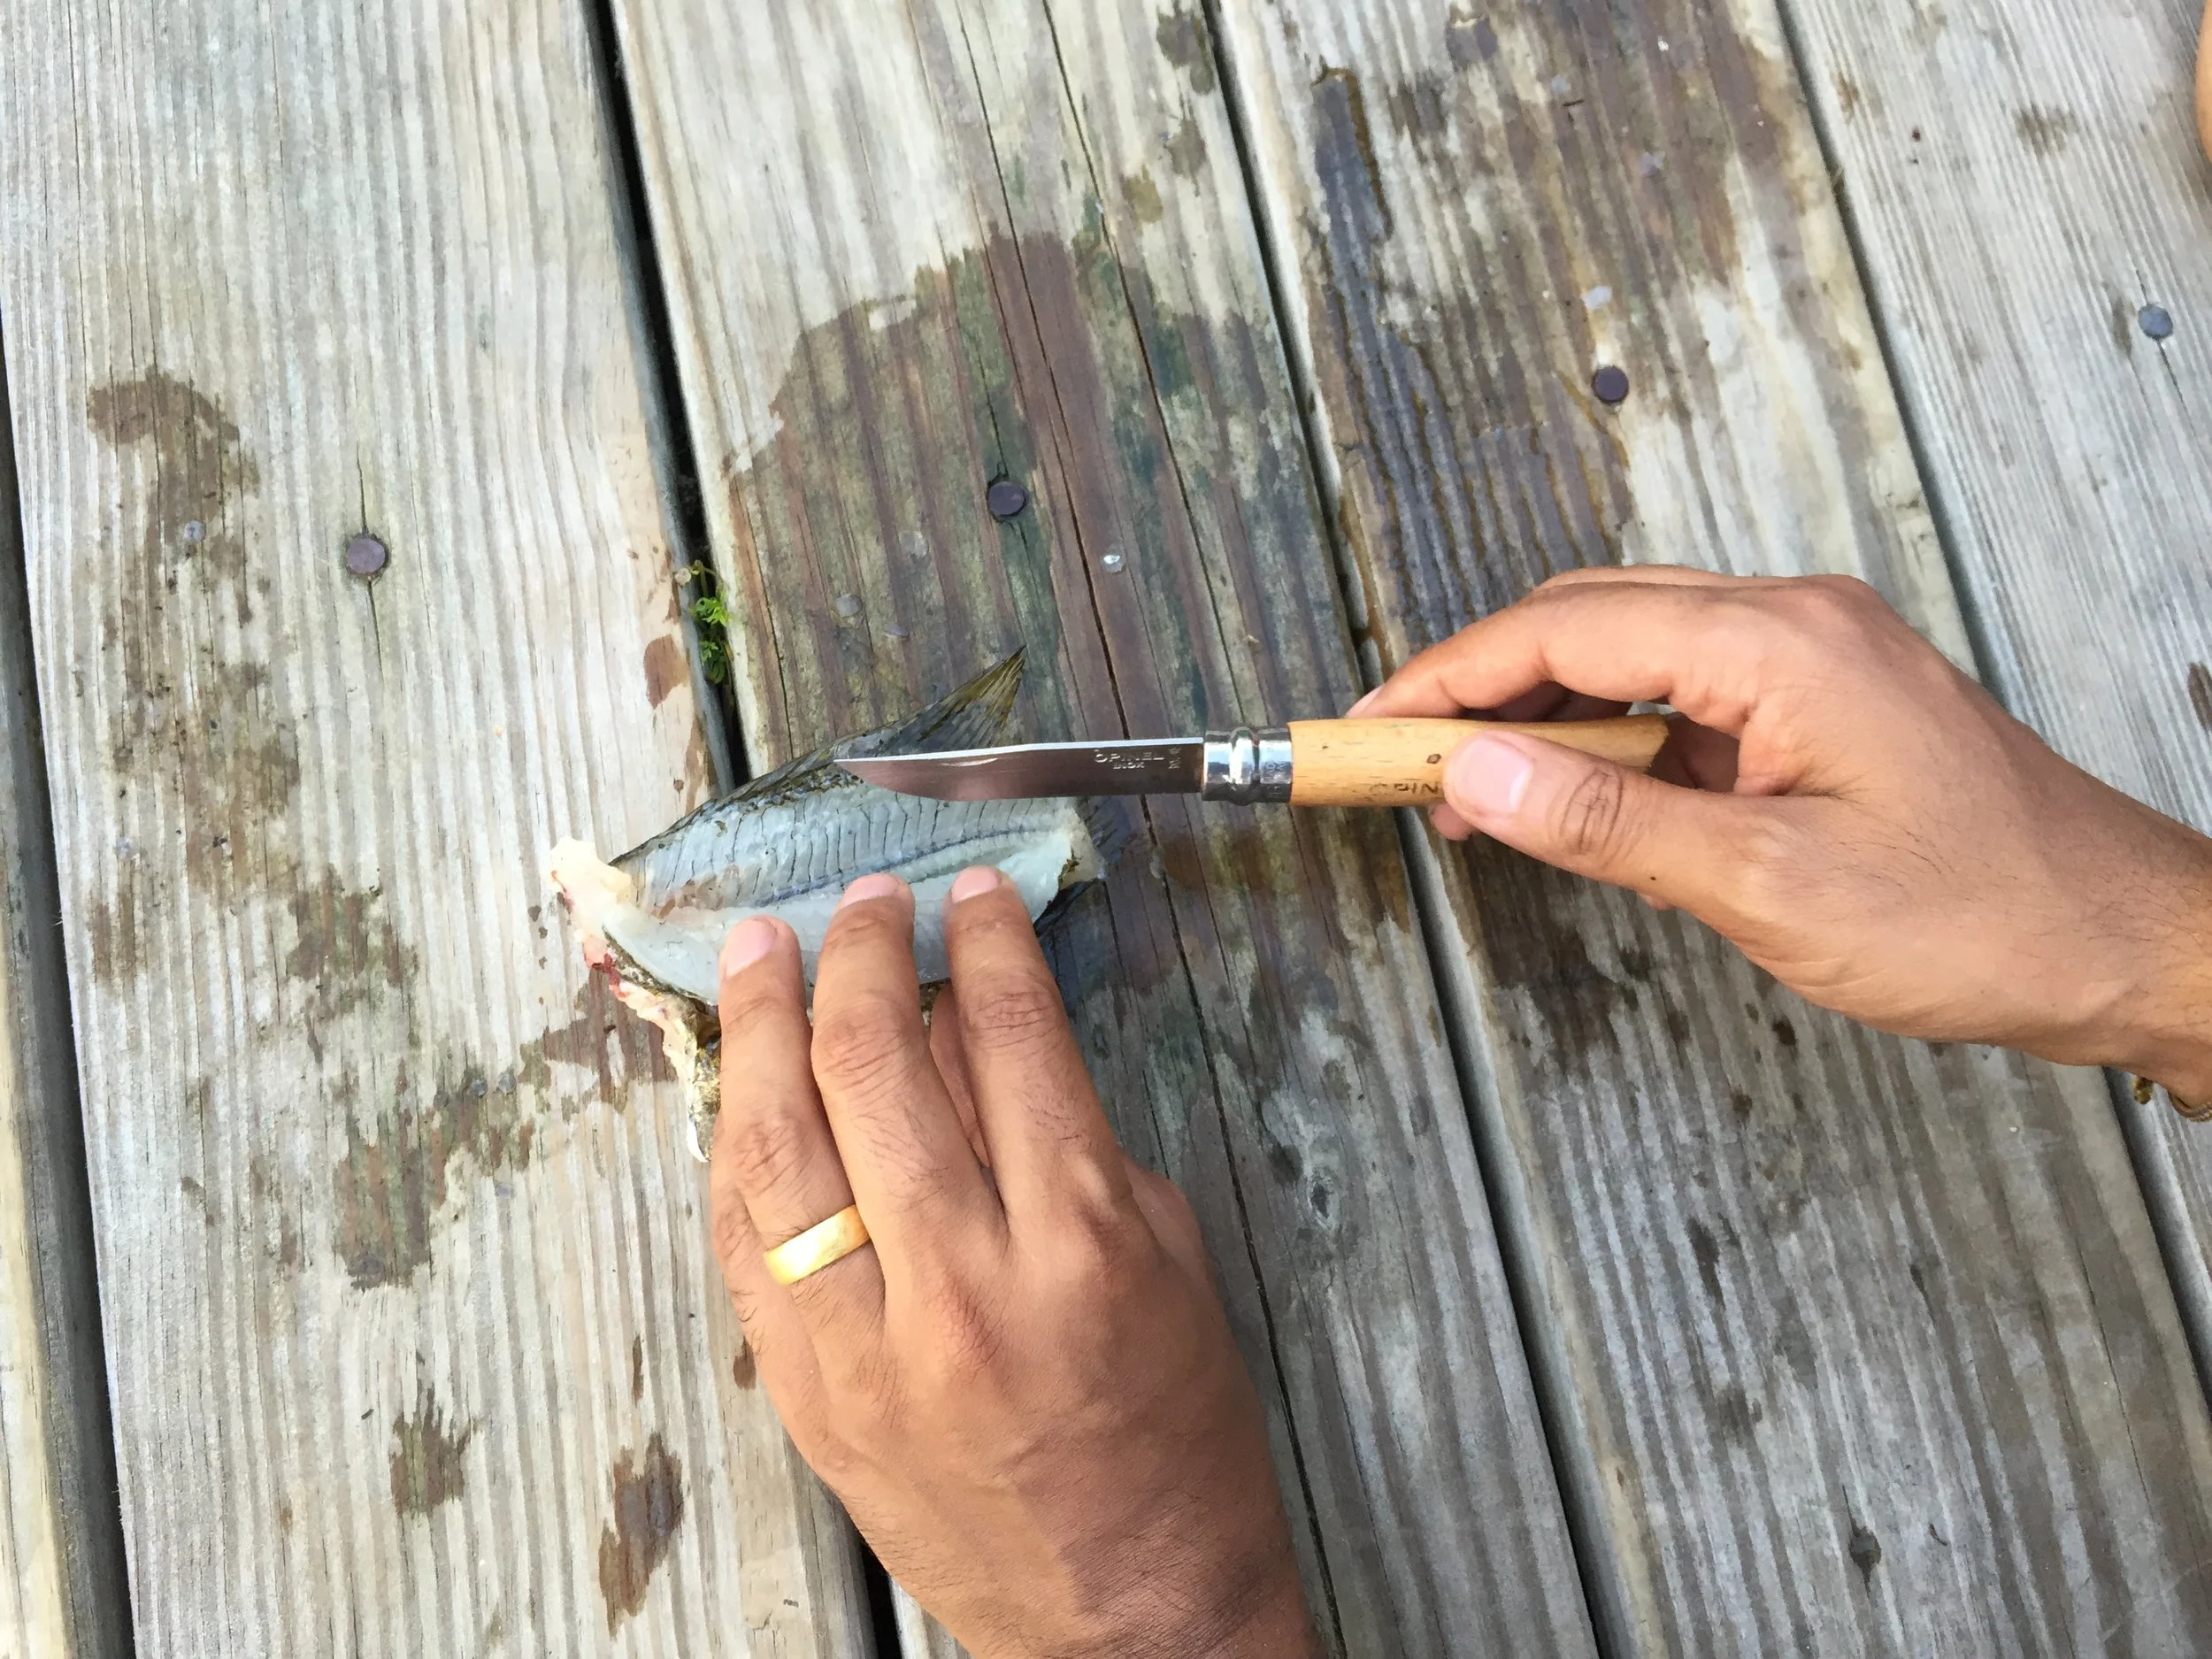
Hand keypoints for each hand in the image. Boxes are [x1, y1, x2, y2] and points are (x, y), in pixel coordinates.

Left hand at [710, 870, 1316, 1658]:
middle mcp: (964, 1285)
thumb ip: (1072, 1138)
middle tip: (865, 902)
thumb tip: (980, 1027)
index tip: (971, 894)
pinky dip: (736, 1144)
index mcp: (1082, 1243)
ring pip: (778, 1143)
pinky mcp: (806, 1394)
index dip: (984, 939)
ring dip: (765, 1024)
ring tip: (764, 949)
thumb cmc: (1173, 1438)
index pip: (1009, 1036)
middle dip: (863, 953)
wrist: (1129, 1619)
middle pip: (875, 1066)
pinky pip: (742, 1242)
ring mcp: (867, 1345)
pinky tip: (742, 1081)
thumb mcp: (1167, 1260)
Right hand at [1354, 568, 2211, 1100]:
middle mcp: (1794, 623)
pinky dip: (1611, 738)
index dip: (1447, 679)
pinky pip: (1685, 694)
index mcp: (1779, 644)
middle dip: (1478, 687)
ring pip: (1632, 655)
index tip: (1367, 727)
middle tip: (1395, 763)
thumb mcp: (1767, 886)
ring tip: (1467, 794)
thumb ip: (1605, 822)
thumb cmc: (1983, 918)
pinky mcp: (1824, 704)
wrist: (2126, 942)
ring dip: (1541, 716)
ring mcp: (1814, 658)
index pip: (1564, 631)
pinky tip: (1572, 798)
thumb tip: (1473, 775)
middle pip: (1588, 621)